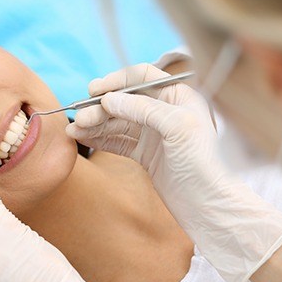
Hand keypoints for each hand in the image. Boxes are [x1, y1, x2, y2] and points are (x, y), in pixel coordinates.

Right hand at [66, 64, 281, 281]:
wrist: (207, 204)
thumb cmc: (203, 162)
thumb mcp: (177, 126)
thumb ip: (143, 108)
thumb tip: (109, 99)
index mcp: (179, 96)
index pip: (142, 77)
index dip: (117, 81)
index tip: (94, 90)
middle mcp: (165, 111)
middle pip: (125, 101)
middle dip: (100, 108)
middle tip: (80, 117)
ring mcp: (153, 134)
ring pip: (117, 122)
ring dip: (95, 124)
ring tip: (74, 130)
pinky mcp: (144, 154)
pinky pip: (117, 141)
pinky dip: (100, 139)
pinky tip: (84, 138)